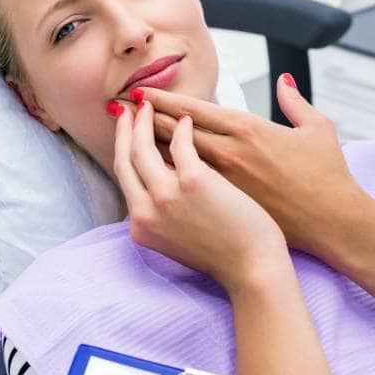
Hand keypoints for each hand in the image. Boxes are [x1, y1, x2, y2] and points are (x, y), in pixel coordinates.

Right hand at [110, 99, 290, 293]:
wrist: (253, 268)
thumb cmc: (225, 254)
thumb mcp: (176, 240)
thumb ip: (162, 215)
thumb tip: (161, 186)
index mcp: (141, 225)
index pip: (124, 178)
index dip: (121, 149)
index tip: (125, 130)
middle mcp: (146, 211)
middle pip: (125, 159)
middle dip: (124, 129)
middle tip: (129, 109)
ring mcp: (167, 195)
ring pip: (143, 147)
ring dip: (146, 121)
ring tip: (152, 106)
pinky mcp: (193, 181)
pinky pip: (181, 143)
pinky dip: (182, 127)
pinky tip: (187, 118)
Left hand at [140, 76, 371, 260]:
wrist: (332, 224)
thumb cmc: (328, 177)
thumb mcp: (317, 129)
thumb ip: (295, 101)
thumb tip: (284, 80)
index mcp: (248, 129)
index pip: (194, 110)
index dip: (164, 101)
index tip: (143, 94)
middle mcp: (229, 153)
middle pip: (174, 132)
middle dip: (145, 120)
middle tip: (121, 110)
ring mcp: (223, 182)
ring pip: (173, 161)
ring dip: (147, 147)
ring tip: (125, 137)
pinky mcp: (224, 206)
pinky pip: (183, 189)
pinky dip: (164, 179)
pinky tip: (147, 174)